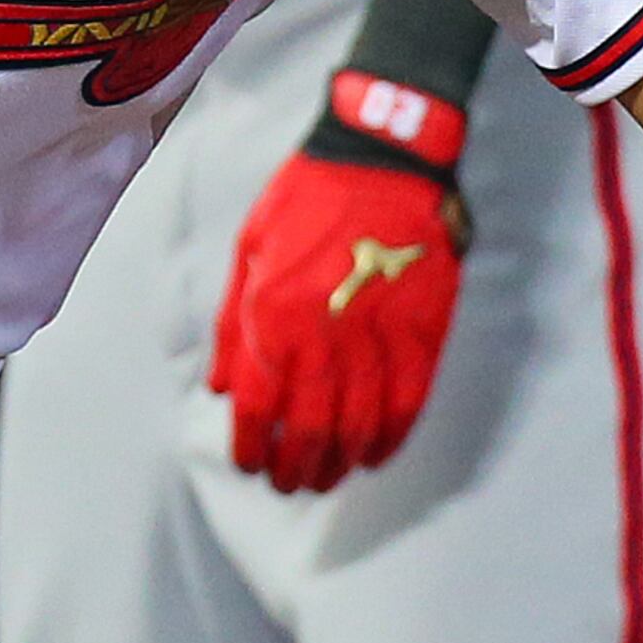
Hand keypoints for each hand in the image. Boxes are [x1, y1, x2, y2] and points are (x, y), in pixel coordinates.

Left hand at [207, 148, 470, 492]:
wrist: (381, 158)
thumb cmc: (305, 199)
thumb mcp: (248, 253)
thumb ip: (231, 327)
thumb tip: (219, 388)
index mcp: (272, 318)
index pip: (255, 409)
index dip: (250, 448)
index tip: (250, 465)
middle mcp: (323, 339)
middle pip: (307, 431)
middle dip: (294, 469)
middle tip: (289, 485)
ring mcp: (377, 339)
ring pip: (357, 428)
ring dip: (338, 463)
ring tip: (327, 479)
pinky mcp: (422, 333)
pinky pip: (408, 404)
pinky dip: (390, 439)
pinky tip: (375, 456)